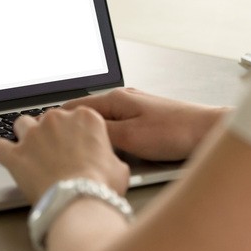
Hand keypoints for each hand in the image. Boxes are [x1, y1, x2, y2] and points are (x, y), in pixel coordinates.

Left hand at [0, 107, 129, 203]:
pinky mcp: (15, 153)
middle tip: (54, 154)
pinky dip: (2, 151)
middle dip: (49, 133)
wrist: (78, 201)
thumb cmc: (100, 185)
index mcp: (84, 118)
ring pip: (22, 124)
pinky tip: (7, 159)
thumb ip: (108, 157)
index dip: (72, 131)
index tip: (72, 144)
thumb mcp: (118, 167)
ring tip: (30, 152)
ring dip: (25, 136)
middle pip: (47, 118)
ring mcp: (33, 135)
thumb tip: (108, 163)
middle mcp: (57, 120)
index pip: (73, 116)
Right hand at [63, 88, 228, 160]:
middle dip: (72, 129)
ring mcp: (135, 110)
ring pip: (103, 124)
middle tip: (56, 145)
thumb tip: (76, 135)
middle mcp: (124, 100)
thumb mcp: (131, 137)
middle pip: (88, 116)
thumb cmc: (175, 132)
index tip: (42, 130)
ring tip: (78, 150)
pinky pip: (117, 129)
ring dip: (91, 136)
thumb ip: (101, 135)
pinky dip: (107, 139)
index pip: (75, 106)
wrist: (208, 131)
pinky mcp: (146, 122)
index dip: (58, 120)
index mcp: (116, 99)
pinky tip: (106, 151)